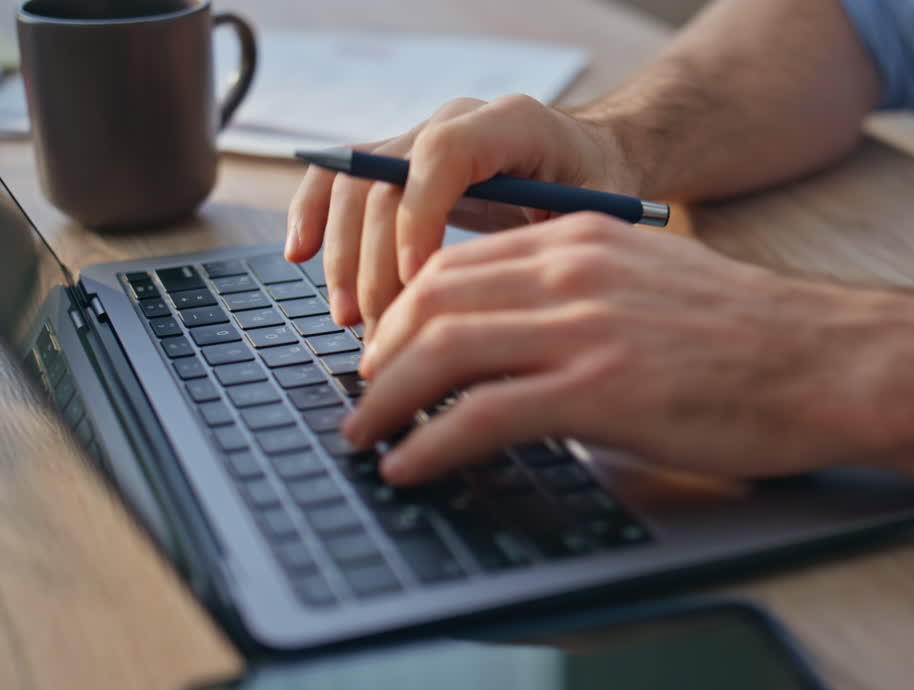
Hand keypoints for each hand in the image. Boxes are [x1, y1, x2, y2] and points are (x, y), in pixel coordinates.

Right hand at [283, 94, 640, 334]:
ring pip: (355, 184)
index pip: (442, 155)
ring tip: (349, 320)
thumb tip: (493, 313)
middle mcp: (457, 120)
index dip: (420, 218)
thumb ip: (552, 248)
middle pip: (388, 179)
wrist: (592, 161)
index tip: (419, 284)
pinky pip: (342, 180)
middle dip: (375, 262)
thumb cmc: (601, 193)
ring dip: (344, 256)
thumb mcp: (600, 220)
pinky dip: (314, 215)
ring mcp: (422, 137)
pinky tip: (299, 255)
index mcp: (513, 122)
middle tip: (380, 331)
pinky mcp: (400, 165)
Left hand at [341, 213, 898, 485]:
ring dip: (386, 399)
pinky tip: (411, 465)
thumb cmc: (753, 335)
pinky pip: (480, 415)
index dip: (404, 310)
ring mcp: (584, 329)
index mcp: (583, 240)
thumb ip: (586, 291)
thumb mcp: (656, 280)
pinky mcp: (598, 390)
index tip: (387, 350)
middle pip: (432, 300)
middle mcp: (573, 272)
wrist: (827, 361)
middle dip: (379, 354)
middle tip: (363, 395)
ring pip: (441, 352)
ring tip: (365, 435)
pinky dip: (429, 443)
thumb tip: (527, 335)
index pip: (457, 263)